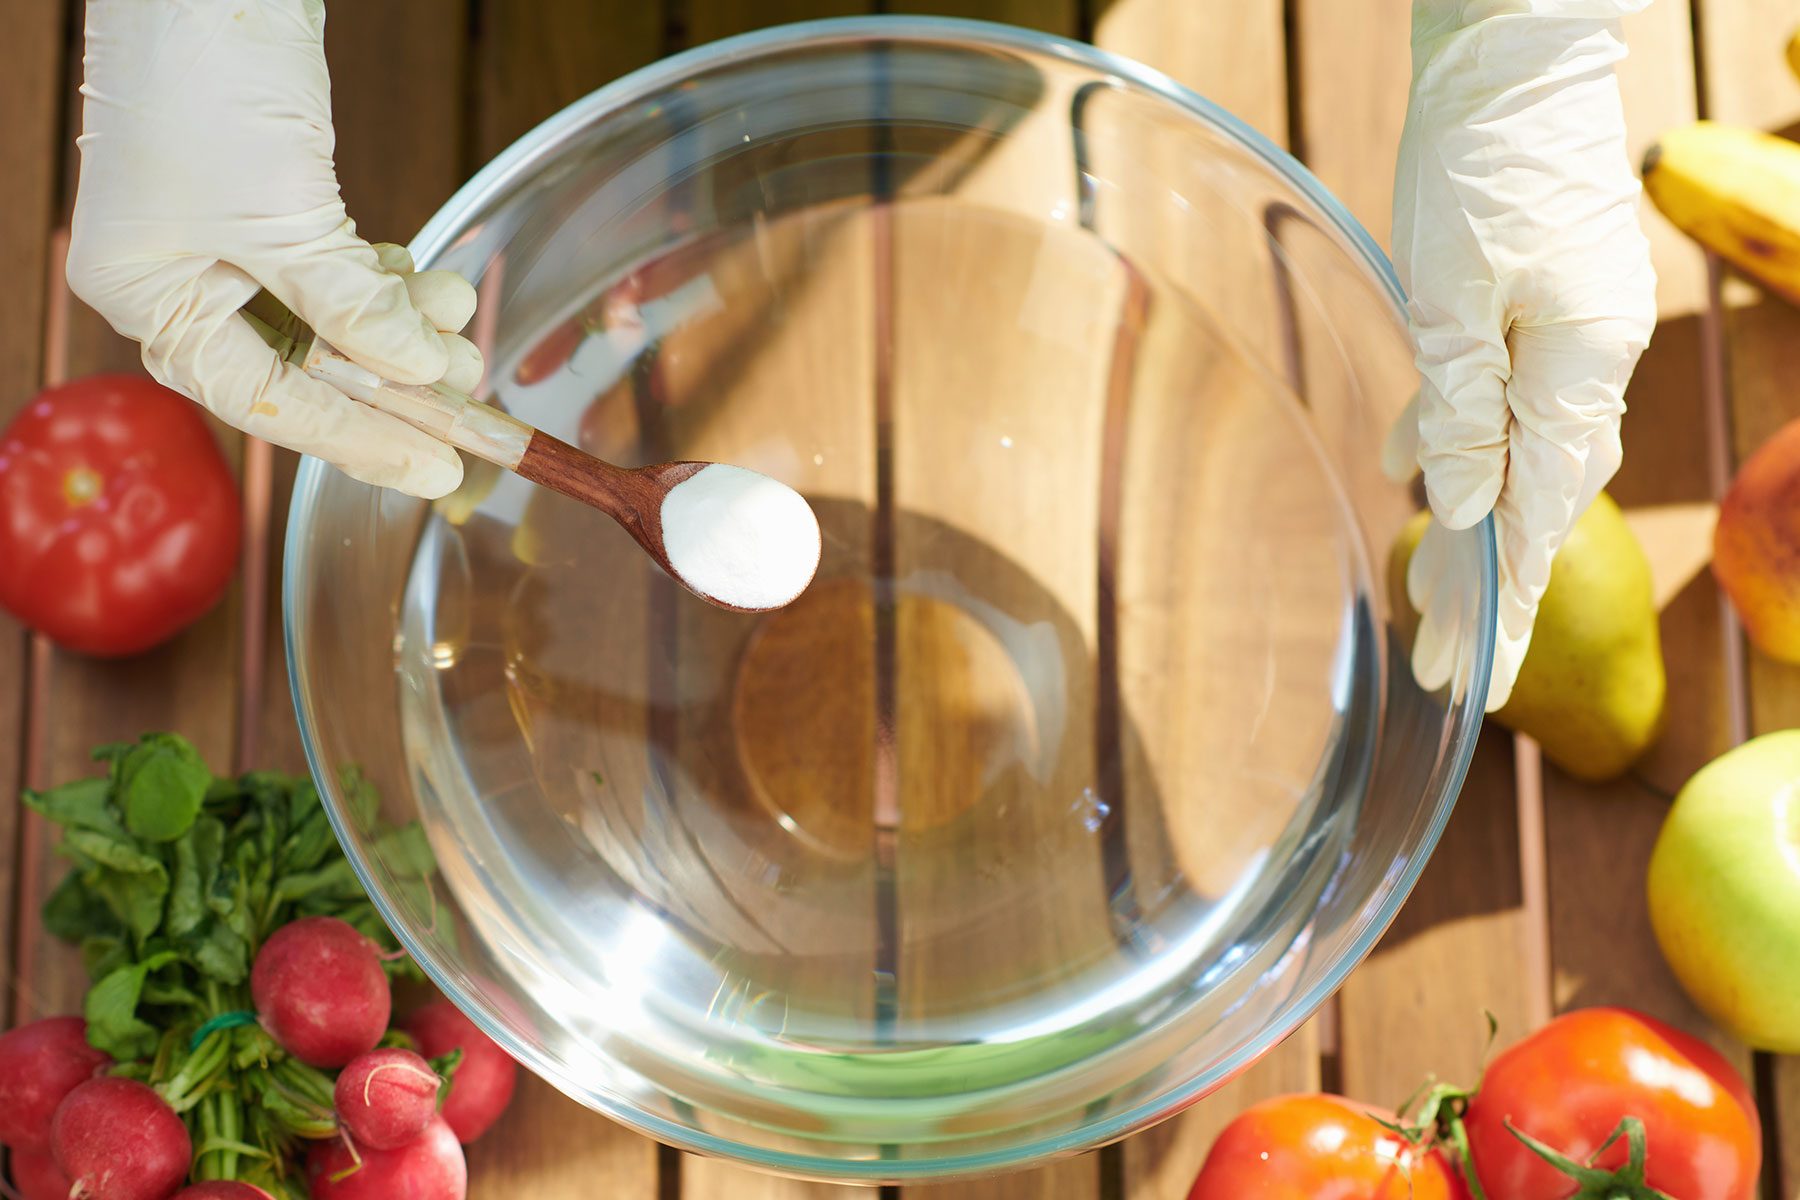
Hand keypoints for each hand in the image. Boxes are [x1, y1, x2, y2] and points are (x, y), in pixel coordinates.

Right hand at [67, 0, 482, 498]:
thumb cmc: (207, 80)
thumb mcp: (286, 215)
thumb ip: (351, 307)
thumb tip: (419, 374)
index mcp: (148, 295)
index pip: (266, 400)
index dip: (357, 440)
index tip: (434, 469)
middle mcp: (176, 278)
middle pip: (300, 369)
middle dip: (390, 380)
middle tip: (468, 393)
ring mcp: (218, 240)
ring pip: (327, 321)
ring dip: (401, 328)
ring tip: (461, 319)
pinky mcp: (263, 204)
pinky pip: (331, 272)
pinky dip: (383, 285)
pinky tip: (430, 286)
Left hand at [1386, 0, 1656, 709]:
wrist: (1512, 54)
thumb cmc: (1478, 165)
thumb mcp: (1454, 294)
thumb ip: (1466, 406)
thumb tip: (1468, 513)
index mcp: (1580, 369)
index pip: (1537, 520)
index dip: (1501, 604)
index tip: (1475, 680)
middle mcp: (1587, 365)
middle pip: (1532, 504)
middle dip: (1487, 592)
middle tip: (1447, 673)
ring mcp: (1567, 336)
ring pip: (1515, 454)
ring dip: (1471, 526)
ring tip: (1430, 599)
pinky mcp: (1538, 307)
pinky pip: (1497, 394)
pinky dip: (1457, 436)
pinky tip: (1413, 468)